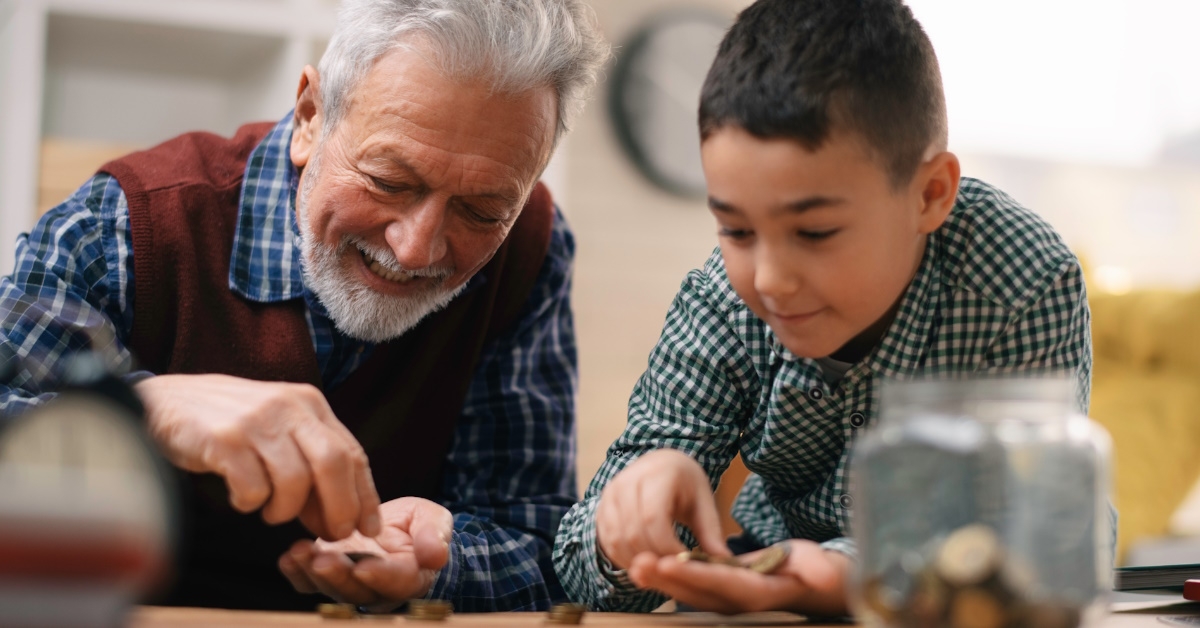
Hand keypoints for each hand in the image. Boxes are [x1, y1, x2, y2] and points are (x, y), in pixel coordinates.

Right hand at [136, 373, 380, 539]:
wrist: (165, 401)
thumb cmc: (229, 424)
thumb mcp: (279, 429)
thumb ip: (310, 463)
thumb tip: (338, 518)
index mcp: (309, 404)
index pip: (353, 453)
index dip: (365, 495)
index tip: (368, 528)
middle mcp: (288, 407)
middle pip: (334, 464)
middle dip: (339, 508)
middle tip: (330, 534)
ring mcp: (256, 421)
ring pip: (295, 481)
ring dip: (286, 510)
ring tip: (269, 511)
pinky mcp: (224, 439)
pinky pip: (253, 488)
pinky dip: (250, 504)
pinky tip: (241, 498)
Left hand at [278, 497, 452, 609]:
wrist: (397, 528)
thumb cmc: (419, 525)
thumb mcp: (434, 520)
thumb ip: (434, 535)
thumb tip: (436, 556)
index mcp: (410, 576)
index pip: (397, 582)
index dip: (381, 576)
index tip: (365, 567)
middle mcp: (378, 587)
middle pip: (358, 591)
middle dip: (338, 577)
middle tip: (322, 560)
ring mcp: (351, 583)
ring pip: (331, 588)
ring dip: (313, 574)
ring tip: (299, 553)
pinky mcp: (330, 575)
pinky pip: (310, 584)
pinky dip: (297, 574)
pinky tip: (288, 559)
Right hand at [596, 448, 728, 569]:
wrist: (659, 463)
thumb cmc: (685, 483)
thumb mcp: (703, 502)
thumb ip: (710, 532)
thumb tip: (724, 562)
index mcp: (658, 474)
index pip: (654, 519)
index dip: (667, 548)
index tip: (684, 564)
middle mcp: (627, 481)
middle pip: (633, 533)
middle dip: (653, 559)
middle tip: (672, 574)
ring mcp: (610, 494)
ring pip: (617, 540)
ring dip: (636, 562)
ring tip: (658, 572)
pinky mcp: (601, 507)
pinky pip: (607, 541)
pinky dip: (623, 558)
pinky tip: (642, 565)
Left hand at [628, 540, 849, 615]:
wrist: (809, 584)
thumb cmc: (815, 570)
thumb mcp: (821, 566)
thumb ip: (820, 570)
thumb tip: (826, 575)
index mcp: (758, 593)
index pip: (722, 582)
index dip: (695, 573)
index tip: (668, 561)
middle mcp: (737, 601)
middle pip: (696, 591)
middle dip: (667, 578)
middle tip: (639, 562)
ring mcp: (724, 599)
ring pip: (686, 591)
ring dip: (660, 580)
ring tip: (634, 564)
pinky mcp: (716, 592)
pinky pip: (687, 586)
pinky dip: (665, 577)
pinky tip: (642, 566)